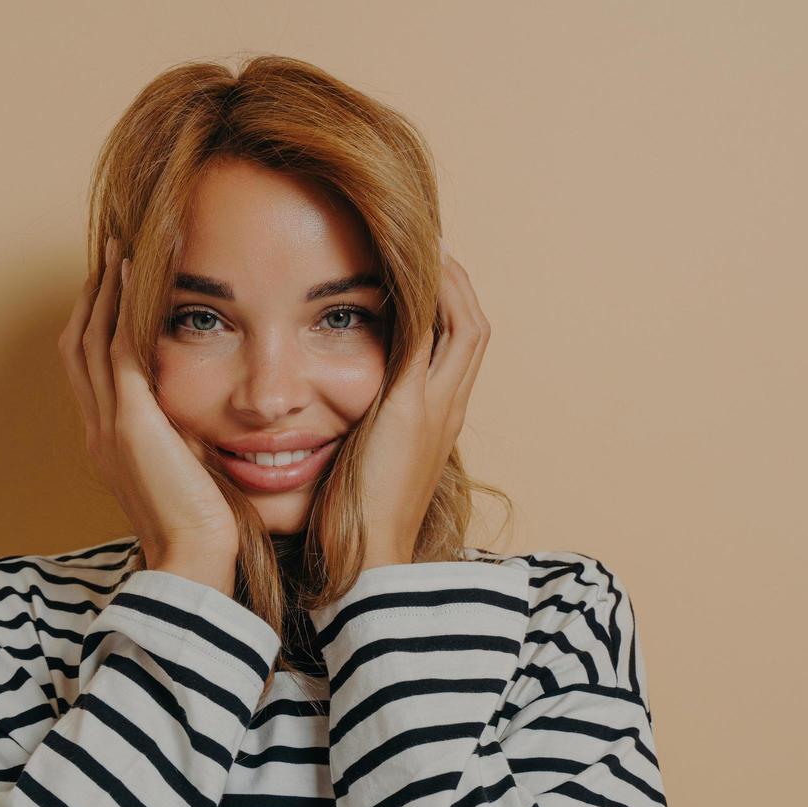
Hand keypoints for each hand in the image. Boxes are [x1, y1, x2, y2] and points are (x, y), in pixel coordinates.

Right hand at [58, 237, 239, 584]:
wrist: (193, 560)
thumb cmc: (201, 528)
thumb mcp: (187, 474)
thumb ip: (184, 441)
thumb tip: (203, 421)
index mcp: (109, 443)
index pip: (90, 371)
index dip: (94, 326)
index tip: (110, 291)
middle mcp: (98, 429)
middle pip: (79, 346)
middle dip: (90, 297)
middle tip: (107, 256)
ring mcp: (110, 424)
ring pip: (91, 339)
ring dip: (102, 290)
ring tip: (117, 251)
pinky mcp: (131, 421)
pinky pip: (119, 348)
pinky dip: (123, 306)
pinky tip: (133, 273)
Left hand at [359, 238, 491, 566]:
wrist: (368, 563)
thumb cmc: (356, 526)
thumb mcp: (364, 465)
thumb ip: (362, 433)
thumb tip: (333, 419)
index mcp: (438, 422)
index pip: (459, 350)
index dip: (450, 308)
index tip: (427, 273)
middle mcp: (447, 409)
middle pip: (474, 328)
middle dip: (457, 282)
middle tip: (432, 244)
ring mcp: (436, 407)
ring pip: (465, 324)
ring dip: (448, 280)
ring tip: (425, 243)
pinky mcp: (412, 407)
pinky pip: (430, 334)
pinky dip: (424, 296)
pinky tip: (405, 266)